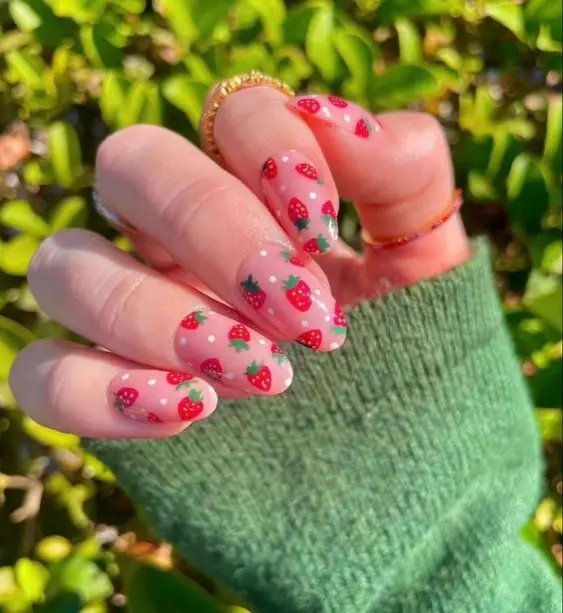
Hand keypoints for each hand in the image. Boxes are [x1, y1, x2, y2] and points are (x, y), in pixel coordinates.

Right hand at [9, 83, 469, 438]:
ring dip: (155, 314)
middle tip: (294, 312)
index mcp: (256, 191)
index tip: (319, 229)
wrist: (391, 461)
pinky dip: (97, 390)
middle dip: (210, 229)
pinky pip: (41, 373)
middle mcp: (180, 236)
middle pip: (130, 164)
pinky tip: (188, 411)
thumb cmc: (409, 352)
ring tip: (256, 376)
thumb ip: (404, 175)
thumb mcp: (427, 261)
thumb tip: (332, 118)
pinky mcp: (108, 389)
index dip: (268, 150)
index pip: (231, 112)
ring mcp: (135, 309)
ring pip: (64, 266)